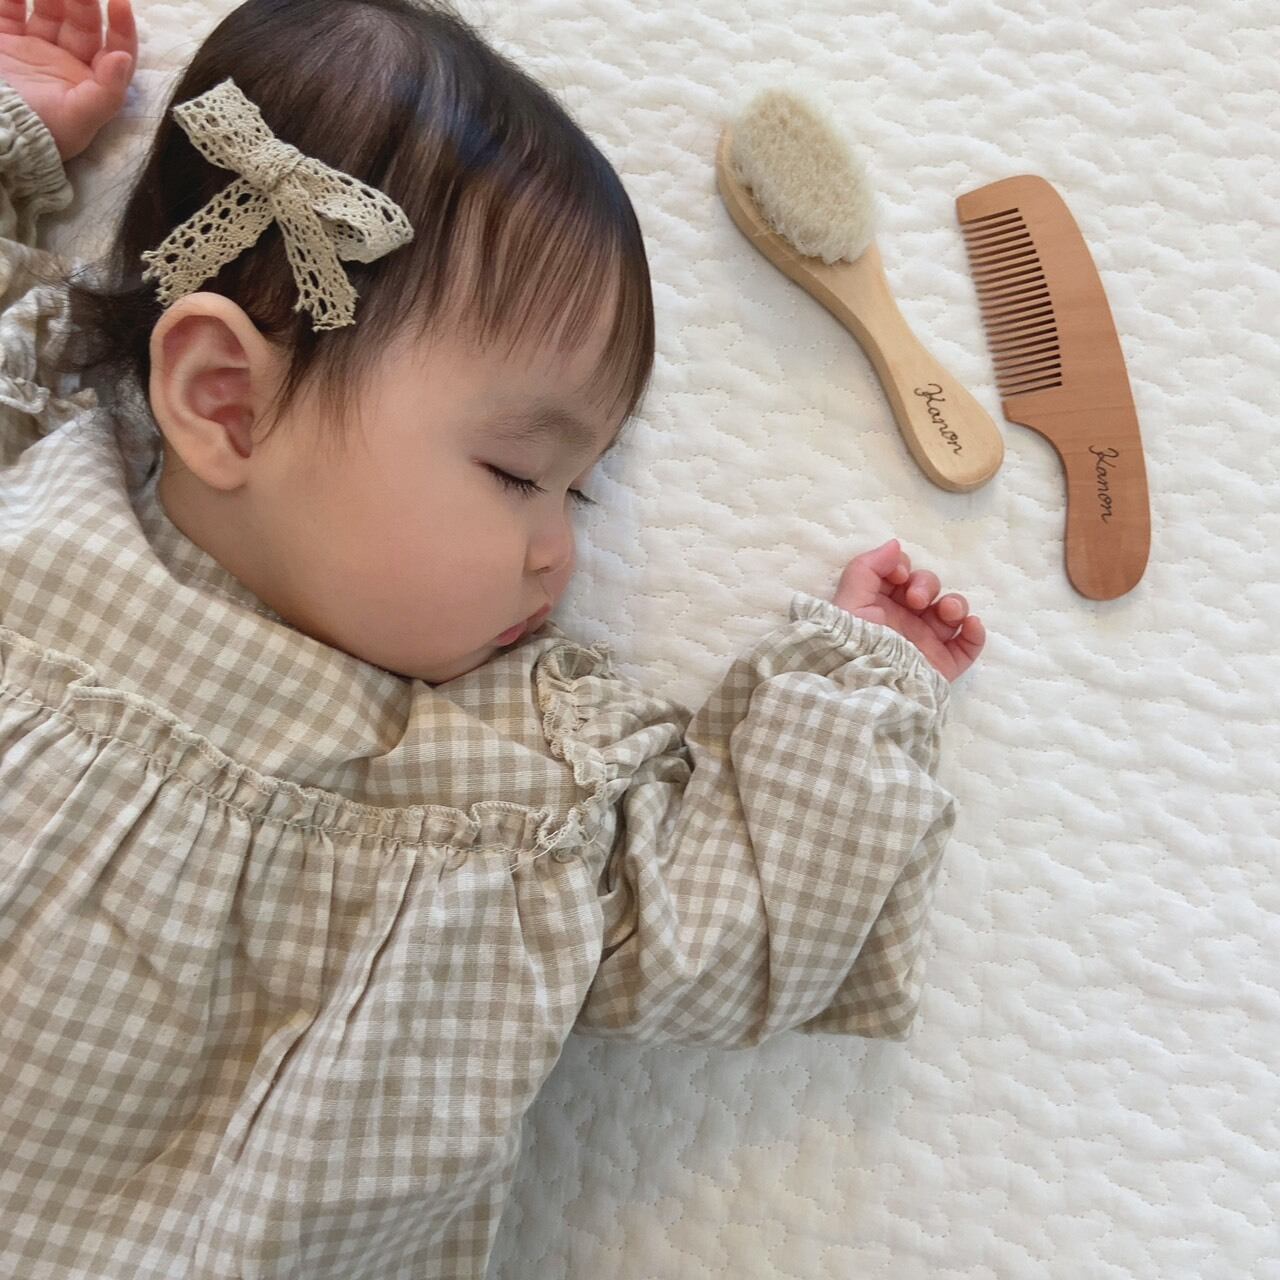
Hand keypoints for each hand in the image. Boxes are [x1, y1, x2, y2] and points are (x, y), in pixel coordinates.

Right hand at [0, 0, 136, 160]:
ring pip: (49, 10)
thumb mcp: (78, 119)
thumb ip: (106, 93)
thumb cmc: (37, 130)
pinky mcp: (4, 40)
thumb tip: (123, 57)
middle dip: (84, 1)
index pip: (114, 52)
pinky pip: (10, 9)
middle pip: (82, 24)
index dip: (122, 28)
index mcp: (89, 85)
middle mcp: (64, 64)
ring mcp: (33, 50)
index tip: (120, 3)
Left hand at [833, 538, 985, 681]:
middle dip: (927, 584)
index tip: (898, 576)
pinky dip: (976, 632)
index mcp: (880, 605)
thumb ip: (868, 567)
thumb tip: (896, 545)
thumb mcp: (849, 600)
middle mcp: (904, 621)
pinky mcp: (943, 665)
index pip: (901, 575)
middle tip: (916, 600)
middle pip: (929, 588)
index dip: (903, 568)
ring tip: (946, 612)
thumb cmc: (854, 642)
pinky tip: (970, 625)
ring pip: (952, 613)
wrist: (867, 685)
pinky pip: (969, 645)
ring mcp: (926, 643)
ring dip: (955, 603)